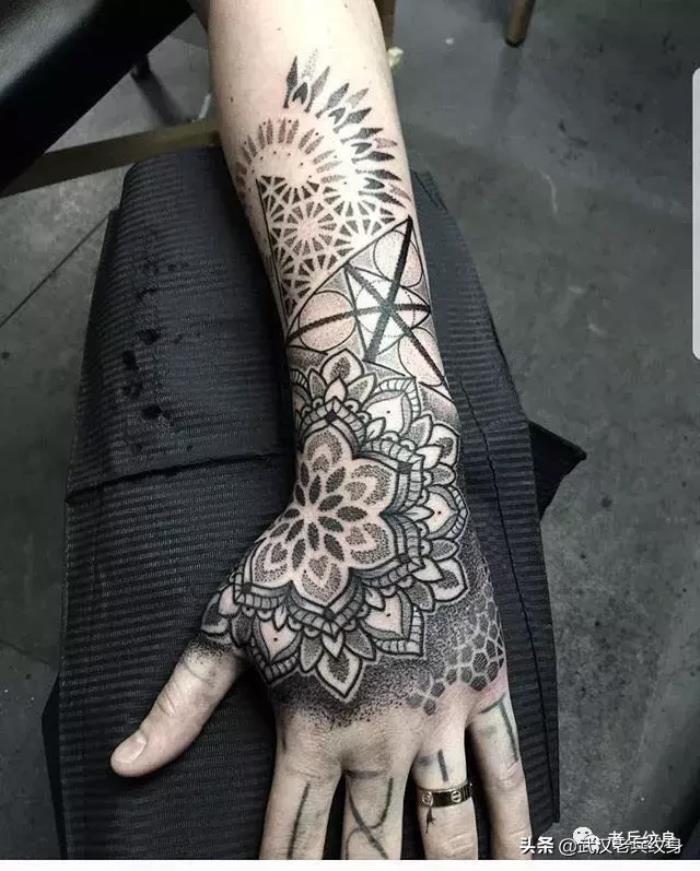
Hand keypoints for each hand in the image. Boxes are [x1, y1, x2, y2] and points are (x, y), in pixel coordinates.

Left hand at [111, 350, 530, 858]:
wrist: (379, 500)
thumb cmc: (301, 554)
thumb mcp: (228, 625)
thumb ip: (180, 705)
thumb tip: (124, 764)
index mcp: (312, 732)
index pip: (293, 838)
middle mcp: (377, 741)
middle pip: (372, 848)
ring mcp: (437, 718)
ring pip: (446, 827)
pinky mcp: (481, 688)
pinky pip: (506, 769)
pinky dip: (514, 822)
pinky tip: (518, 858)